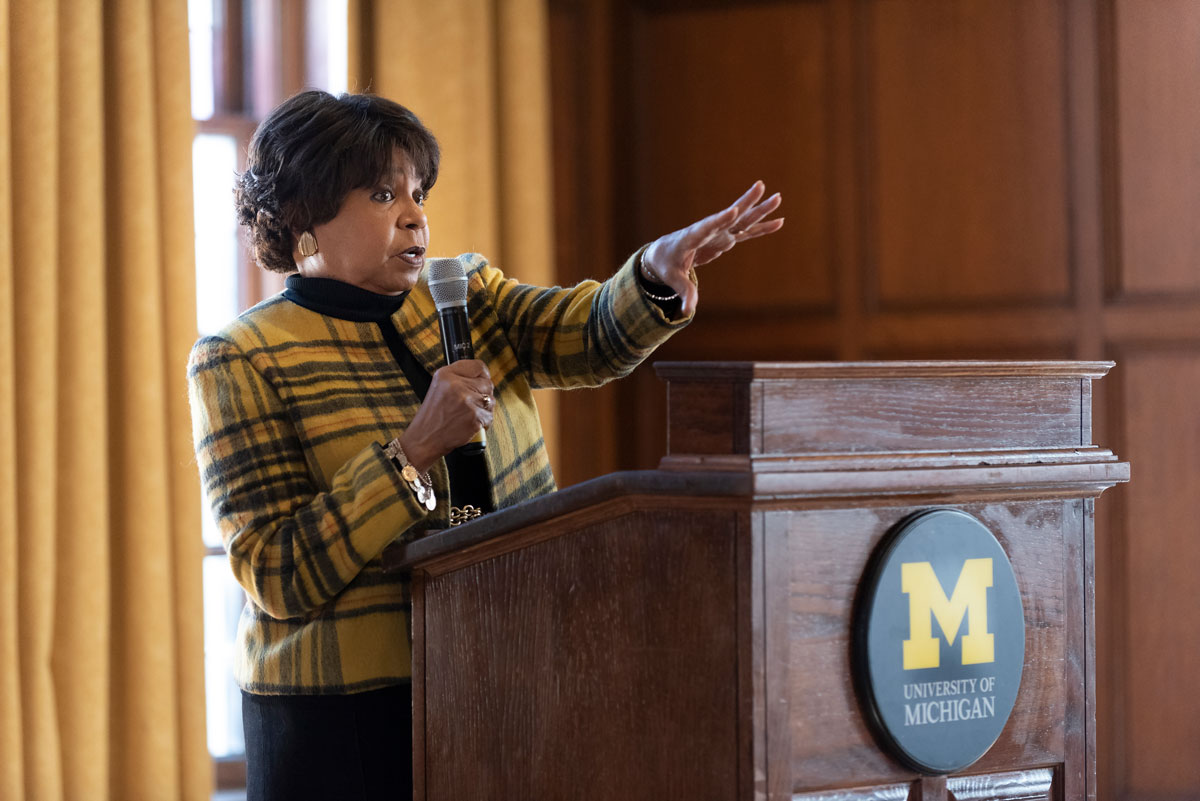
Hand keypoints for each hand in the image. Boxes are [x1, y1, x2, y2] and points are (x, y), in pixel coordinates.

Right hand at [399, 359, 493, 472]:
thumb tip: (483, 376)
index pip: (478, 366)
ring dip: (484, 409)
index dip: (483, 375)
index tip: (481, 381)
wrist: (424, 439)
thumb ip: (459, 378)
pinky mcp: (474, 416)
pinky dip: (483, 422)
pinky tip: (470, 423)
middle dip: (483, 395)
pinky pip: (489, 416)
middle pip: (487, 383)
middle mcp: (456, 385)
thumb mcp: (438, 387)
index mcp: (446, 374)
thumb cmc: (432, 416)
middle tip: (471, 404)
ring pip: (491, 400)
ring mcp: (466, 401)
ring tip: (468, 414)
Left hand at [641, 181, 783, 315]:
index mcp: (691, 237)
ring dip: (760, 210)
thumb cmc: (666, 264)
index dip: (719, 220)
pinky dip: (762, 228)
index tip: (733, 210)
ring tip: (778, 197)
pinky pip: (746, 232)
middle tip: (761, 187)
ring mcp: (719, 233)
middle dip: (746, 203)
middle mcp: (708, 231)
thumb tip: (687, 311)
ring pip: (742, 220)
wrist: (664, 252)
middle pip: (730, 216)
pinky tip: (779, 221)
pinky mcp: (725, 238)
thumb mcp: (672, 279)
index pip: (706, 228)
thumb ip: (684, 292)